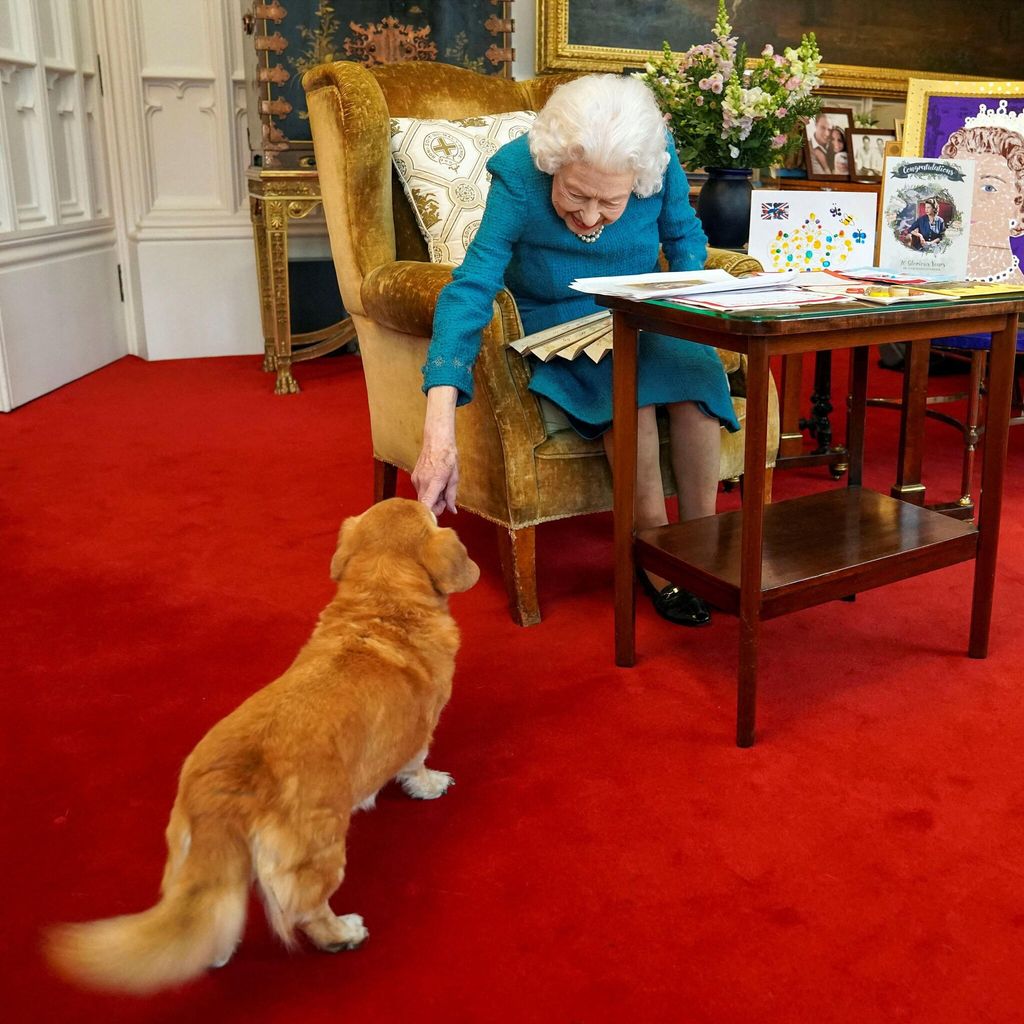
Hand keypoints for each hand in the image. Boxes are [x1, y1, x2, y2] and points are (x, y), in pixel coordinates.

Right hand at [413, 387, 458, 515]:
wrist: (437, 441)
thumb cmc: (448, 457)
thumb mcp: (454, 478)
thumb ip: (451, 496)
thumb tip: (452, 511)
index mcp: (434, 482)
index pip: (426, 505)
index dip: (431, 515)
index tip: (438, 517)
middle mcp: (422, 482)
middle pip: (425, 505)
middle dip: (435, 507)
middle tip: (445, 500)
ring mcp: (416, 480)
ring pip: (423, 498)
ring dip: (432, 499)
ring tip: (442, 488)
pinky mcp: (414, 477)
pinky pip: (421, 491)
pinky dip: (428, 492)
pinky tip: (435, 484)